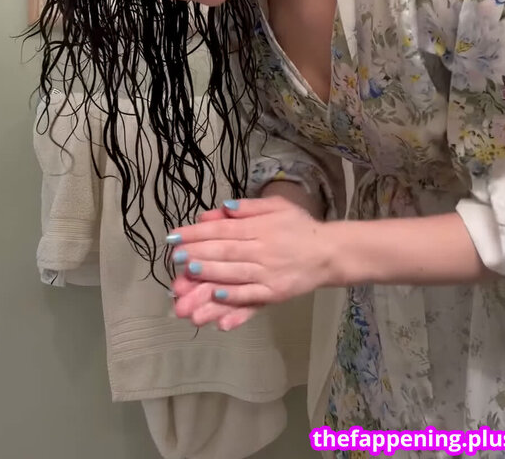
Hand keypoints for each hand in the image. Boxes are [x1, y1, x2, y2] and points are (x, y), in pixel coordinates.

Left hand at [170, 196, 332, 322]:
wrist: (329, 253)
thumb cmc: (299, 227)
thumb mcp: (276, 206)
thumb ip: (248, 208)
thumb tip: (220, 209)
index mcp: (261, 227)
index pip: (224, 229)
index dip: (198, 233)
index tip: (175, 236)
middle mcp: (262, 249)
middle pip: (226, 251)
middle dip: (199, 253)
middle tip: (176, 257)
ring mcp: (268, 273)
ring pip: (235, 274)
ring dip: (210, 275)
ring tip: (188, 275)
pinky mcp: (275, 293)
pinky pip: (252, 296)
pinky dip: (234, 297)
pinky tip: (217, 297)